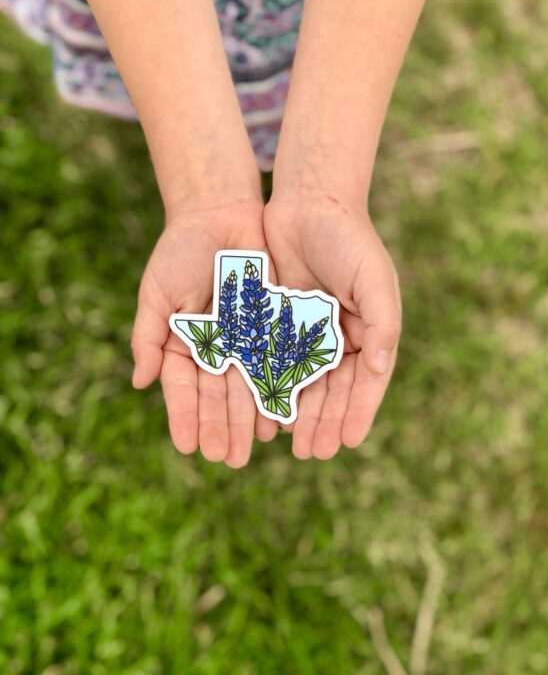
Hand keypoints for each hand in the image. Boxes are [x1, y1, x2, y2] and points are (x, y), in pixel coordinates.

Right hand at [131, 199, 278, 465]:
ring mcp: (243, 341)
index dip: (185, 417)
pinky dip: (276, 389)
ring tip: (253, 448)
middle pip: (217, 395)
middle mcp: (214, 349)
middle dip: (222, 427)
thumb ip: (149, 337)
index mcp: (183, 345)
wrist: (220, 216)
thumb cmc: (180, 251)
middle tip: (229, 458)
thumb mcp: (157, 293)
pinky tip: (280, 415)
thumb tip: (140, 383)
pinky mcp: (271, 327)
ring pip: (246, 386)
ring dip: (249, 419)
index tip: (188, 447)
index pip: (183, 388)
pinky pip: (274, 363)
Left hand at [263, 190, 401, 459]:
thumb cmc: (349, 239)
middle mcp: (339, 336)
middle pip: (333, 389)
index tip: (348, 442)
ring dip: (299, 413)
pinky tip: (267, 412)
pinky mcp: (278, 321)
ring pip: (303, 382)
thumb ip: (382, 325)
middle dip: (325, 421)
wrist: (309, 202)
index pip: (365, 381)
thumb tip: (379, 369)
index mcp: (368, 330)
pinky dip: (272, 387)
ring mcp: (308, 331)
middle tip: (314, 453)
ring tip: (291, 444)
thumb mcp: (374, 279)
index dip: (358, 413)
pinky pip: (274, 360)